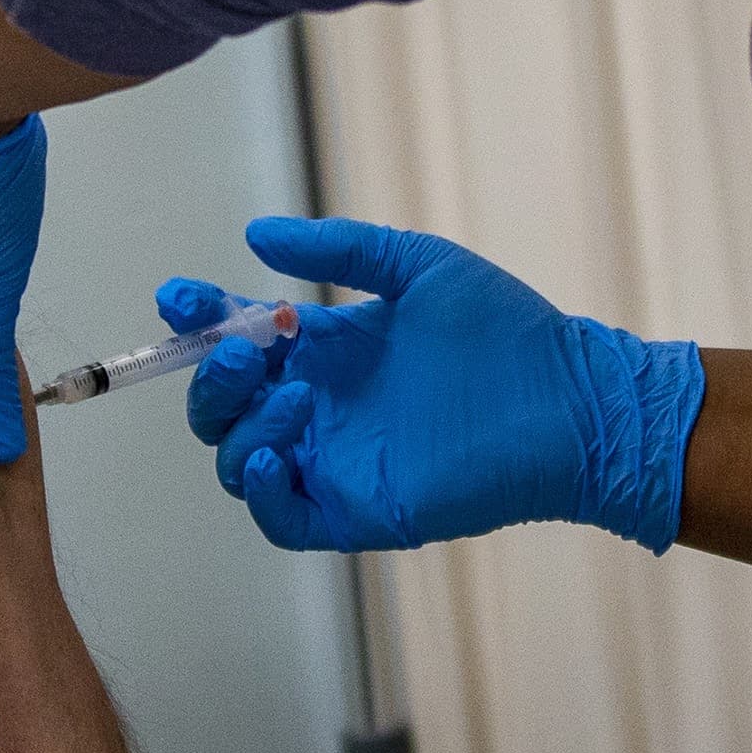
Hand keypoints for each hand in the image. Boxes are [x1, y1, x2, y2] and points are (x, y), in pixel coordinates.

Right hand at [157, 217, 701, 552]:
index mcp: (327, 350)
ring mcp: (335, 464)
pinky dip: (263, 490)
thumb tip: (257, 234)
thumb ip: (341, 247)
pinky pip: (281, 518)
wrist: (571, 401)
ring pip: (239, 461)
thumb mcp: (419, 267)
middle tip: (252, 348)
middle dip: (214, 377)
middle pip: (222, 407)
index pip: (236, 339)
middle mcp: (320, 409)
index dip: (198, 321)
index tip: (180, 298)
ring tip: (297, 394)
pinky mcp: (358, 511)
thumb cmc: (509, 333)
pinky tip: (280, 453)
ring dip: (243, 426)